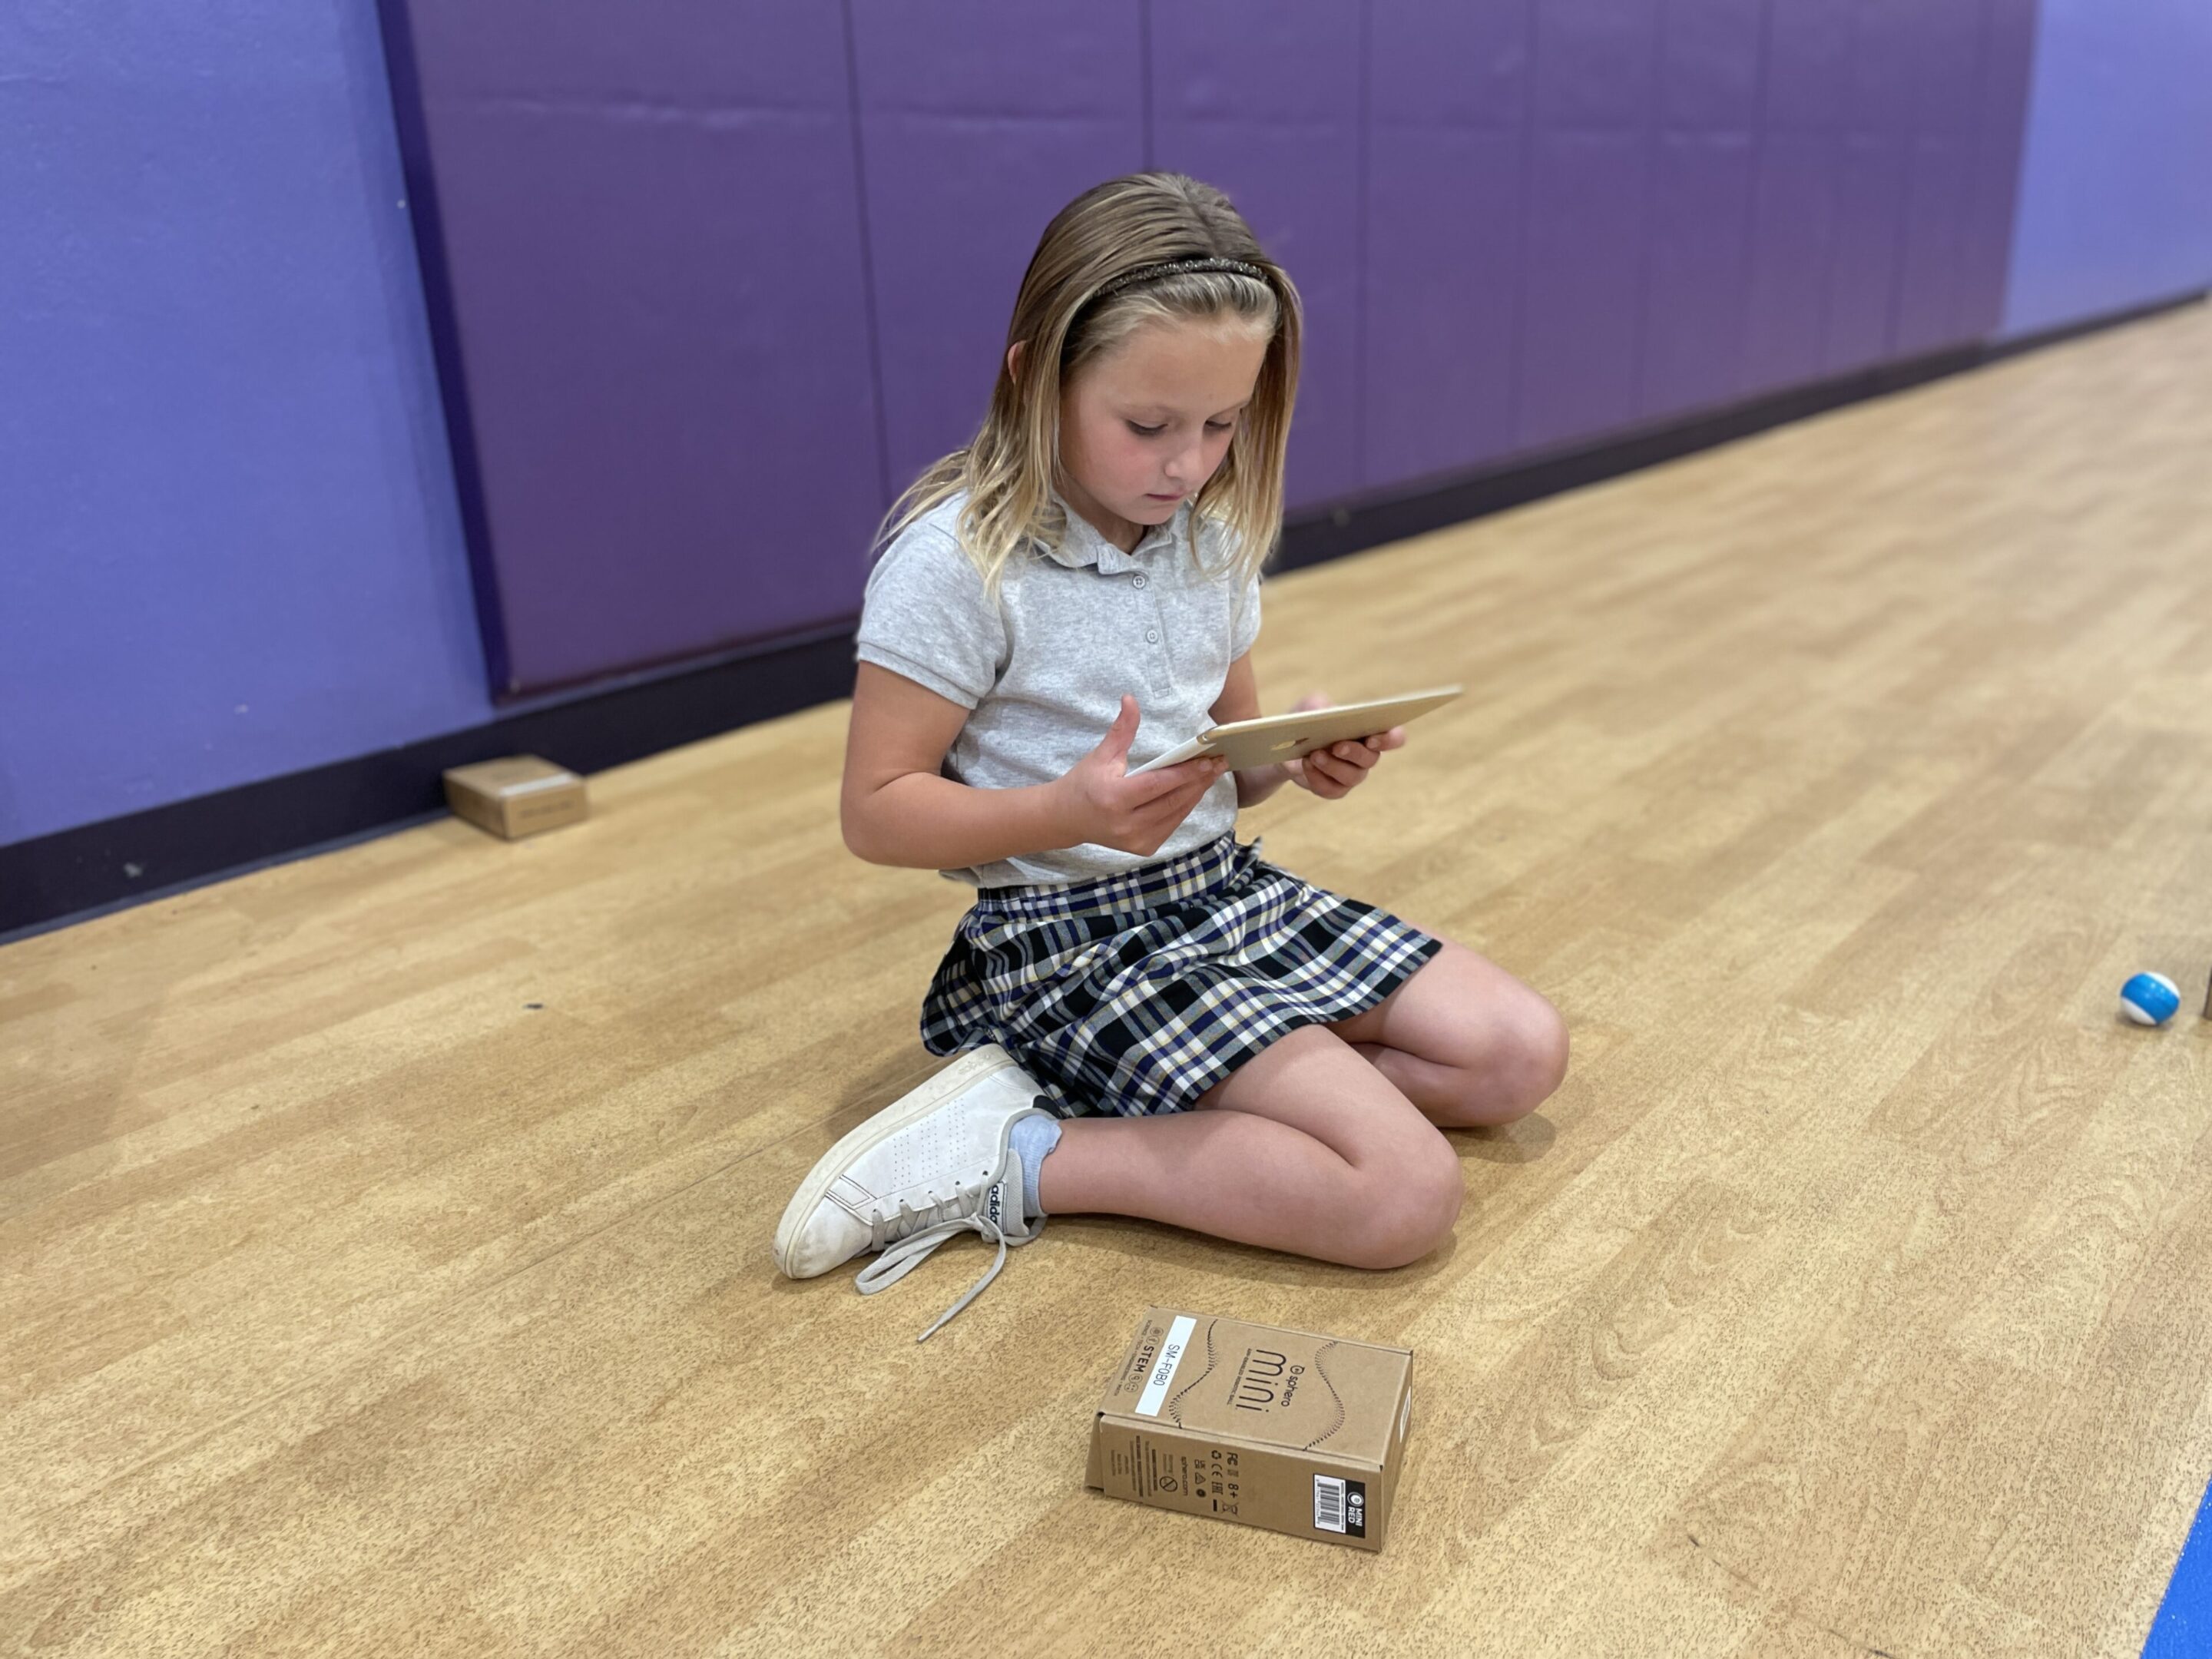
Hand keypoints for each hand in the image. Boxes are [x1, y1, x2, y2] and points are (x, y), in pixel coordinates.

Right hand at [1054, 695, 1229, 853]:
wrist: (1066, 819)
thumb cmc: (1084, 783)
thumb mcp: (1101, 755)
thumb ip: (1122, 729)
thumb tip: (1131, 699)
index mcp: (1114, 798)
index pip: (1157, 785)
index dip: (1185, 773)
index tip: (1208, 760)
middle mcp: (1126, 824)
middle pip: (1172, 801)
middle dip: (1199, 781)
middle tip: (1219, 763)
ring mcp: (1136, 840)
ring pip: (1176, 814)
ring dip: (1196, 794)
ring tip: (1211, 774)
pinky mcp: (1143, 848)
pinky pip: (1171, 825)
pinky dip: (1184, 807)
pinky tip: (1194, 791)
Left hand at [1281, 690, 1405, 799]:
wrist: (1287, 744)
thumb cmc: (1308, 722)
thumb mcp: (1310, 706)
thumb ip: (1318, 704)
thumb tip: (1323, 713)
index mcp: (1370, 732)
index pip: (1394, 738)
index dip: (1389, 740)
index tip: (1372, 738)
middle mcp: (1366, 756)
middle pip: (1371, 759)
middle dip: (1354, 752)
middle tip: (1336, 746)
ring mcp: (1352, 775)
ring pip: (1352, 777)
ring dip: (1332, 766)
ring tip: (1314, 755)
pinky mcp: (1334, 789)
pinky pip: (1332, 790)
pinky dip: (1318, 778)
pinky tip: (1306, 766)